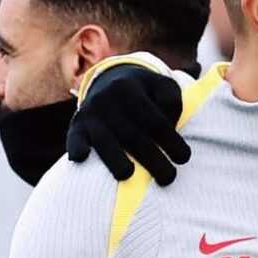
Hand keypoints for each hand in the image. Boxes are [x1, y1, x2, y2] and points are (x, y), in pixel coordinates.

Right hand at [67, 64, 189, 185]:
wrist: (112, 79)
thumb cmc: (148, 93)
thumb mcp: (164, 88)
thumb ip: (172, 104)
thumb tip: (170, 129)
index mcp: (131, 88)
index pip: (153, 119)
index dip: (170, 141)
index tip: (183, 158)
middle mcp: (108, 100)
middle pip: (132, 135)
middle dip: (152, 160)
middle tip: (168, 178)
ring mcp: (91, 113)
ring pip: (104, 140)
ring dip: (115, 160)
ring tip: (128, 174)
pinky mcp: (78, 126)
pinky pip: (74, 137)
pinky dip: (76, 147)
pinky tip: (81, 158)